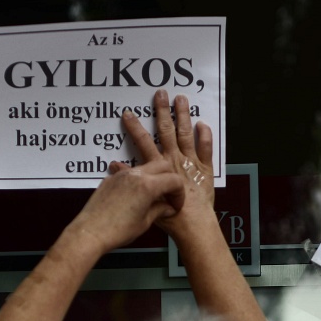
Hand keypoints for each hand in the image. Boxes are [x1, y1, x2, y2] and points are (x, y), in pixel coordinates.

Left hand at [68, 153, 184, 253]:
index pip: (174, 180)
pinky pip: (129, 173)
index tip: (175, 205)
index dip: (179, 194)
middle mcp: (135, 175)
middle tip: (168, 196)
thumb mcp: (144, 222)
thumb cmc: (117, 231)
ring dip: (153, 178)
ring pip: (145, 167)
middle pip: (162, 166)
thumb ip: (159, 210)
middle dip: (169, 179)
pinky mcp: (110, 179)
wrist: (90, 232)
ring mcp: (121, 175)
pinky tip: (135, 196)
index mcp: (148, 186)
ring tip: (152, 196)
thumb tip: (167, 207)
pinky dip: (138, 180)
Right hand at [119, 88, 215, 239]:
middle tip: (161, 94)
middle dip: (162, 111)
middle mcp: (173, 161)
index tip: (129, 114)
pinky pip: (206, 149)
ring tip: (182, 99)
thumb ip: (128, 179)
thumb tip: (115, 166)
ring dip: (183, 115)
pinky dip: (205, 136)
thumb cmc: (167, 217)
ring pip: (185, 134)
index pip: (143, 142)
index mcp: (157, 168)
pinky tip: (203, 124)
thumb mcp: (141, 199)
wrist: (191, 226)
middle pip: (166, 131)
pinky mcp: (205, 170)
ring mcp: (190, 163)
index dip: (135, 127)